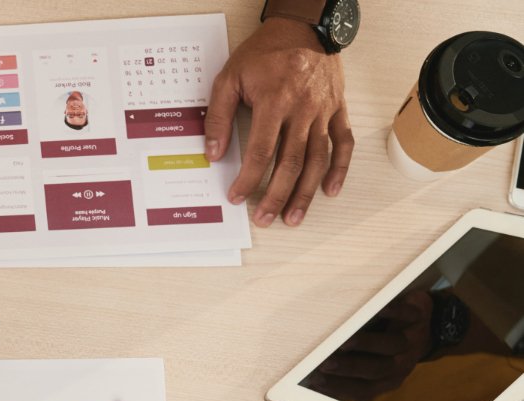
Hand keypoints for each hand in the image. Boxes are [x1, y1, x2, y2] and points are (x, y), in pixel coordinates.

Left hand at [205, 17, 353, 227]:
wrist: (304, 27)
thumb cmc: (265, 52)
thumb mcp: (230, 77)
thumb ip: (218, 116)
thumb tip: (213, 153)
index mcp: (274, 101)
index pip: (260, 151)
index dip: (248, 178)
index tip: (237, 196)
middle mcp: (302, 109)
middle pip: (290, 162)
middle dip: (277, 195)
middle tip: (264, 218)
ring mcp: (323, 111)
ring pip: (317, 159)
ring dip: (305, 192)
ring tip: (293, 217)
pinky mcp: (338, 109)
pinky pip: (344, 142)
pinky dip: (340, 168)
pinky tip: (330, 190)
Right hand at [306, 288, 432, 400]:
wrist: (429, 324)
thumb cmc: (385, 347)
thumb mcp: (369, 364)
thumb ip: (346, 374)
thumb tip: (309, 381)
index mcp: (386, 380)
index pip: (362, 389)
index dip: (340, 386)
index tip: (315, 380)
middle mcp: (400, 364)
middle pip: (377, 370)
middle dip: (351, 368)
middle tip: (326, 365)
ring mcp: (411, 340)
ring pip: (392, 345)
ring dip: (368, 344)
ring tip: (345, 341)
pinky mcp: (417, 317)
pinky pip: (406, 315)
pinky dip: (393, 312)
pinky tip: (376, 309)